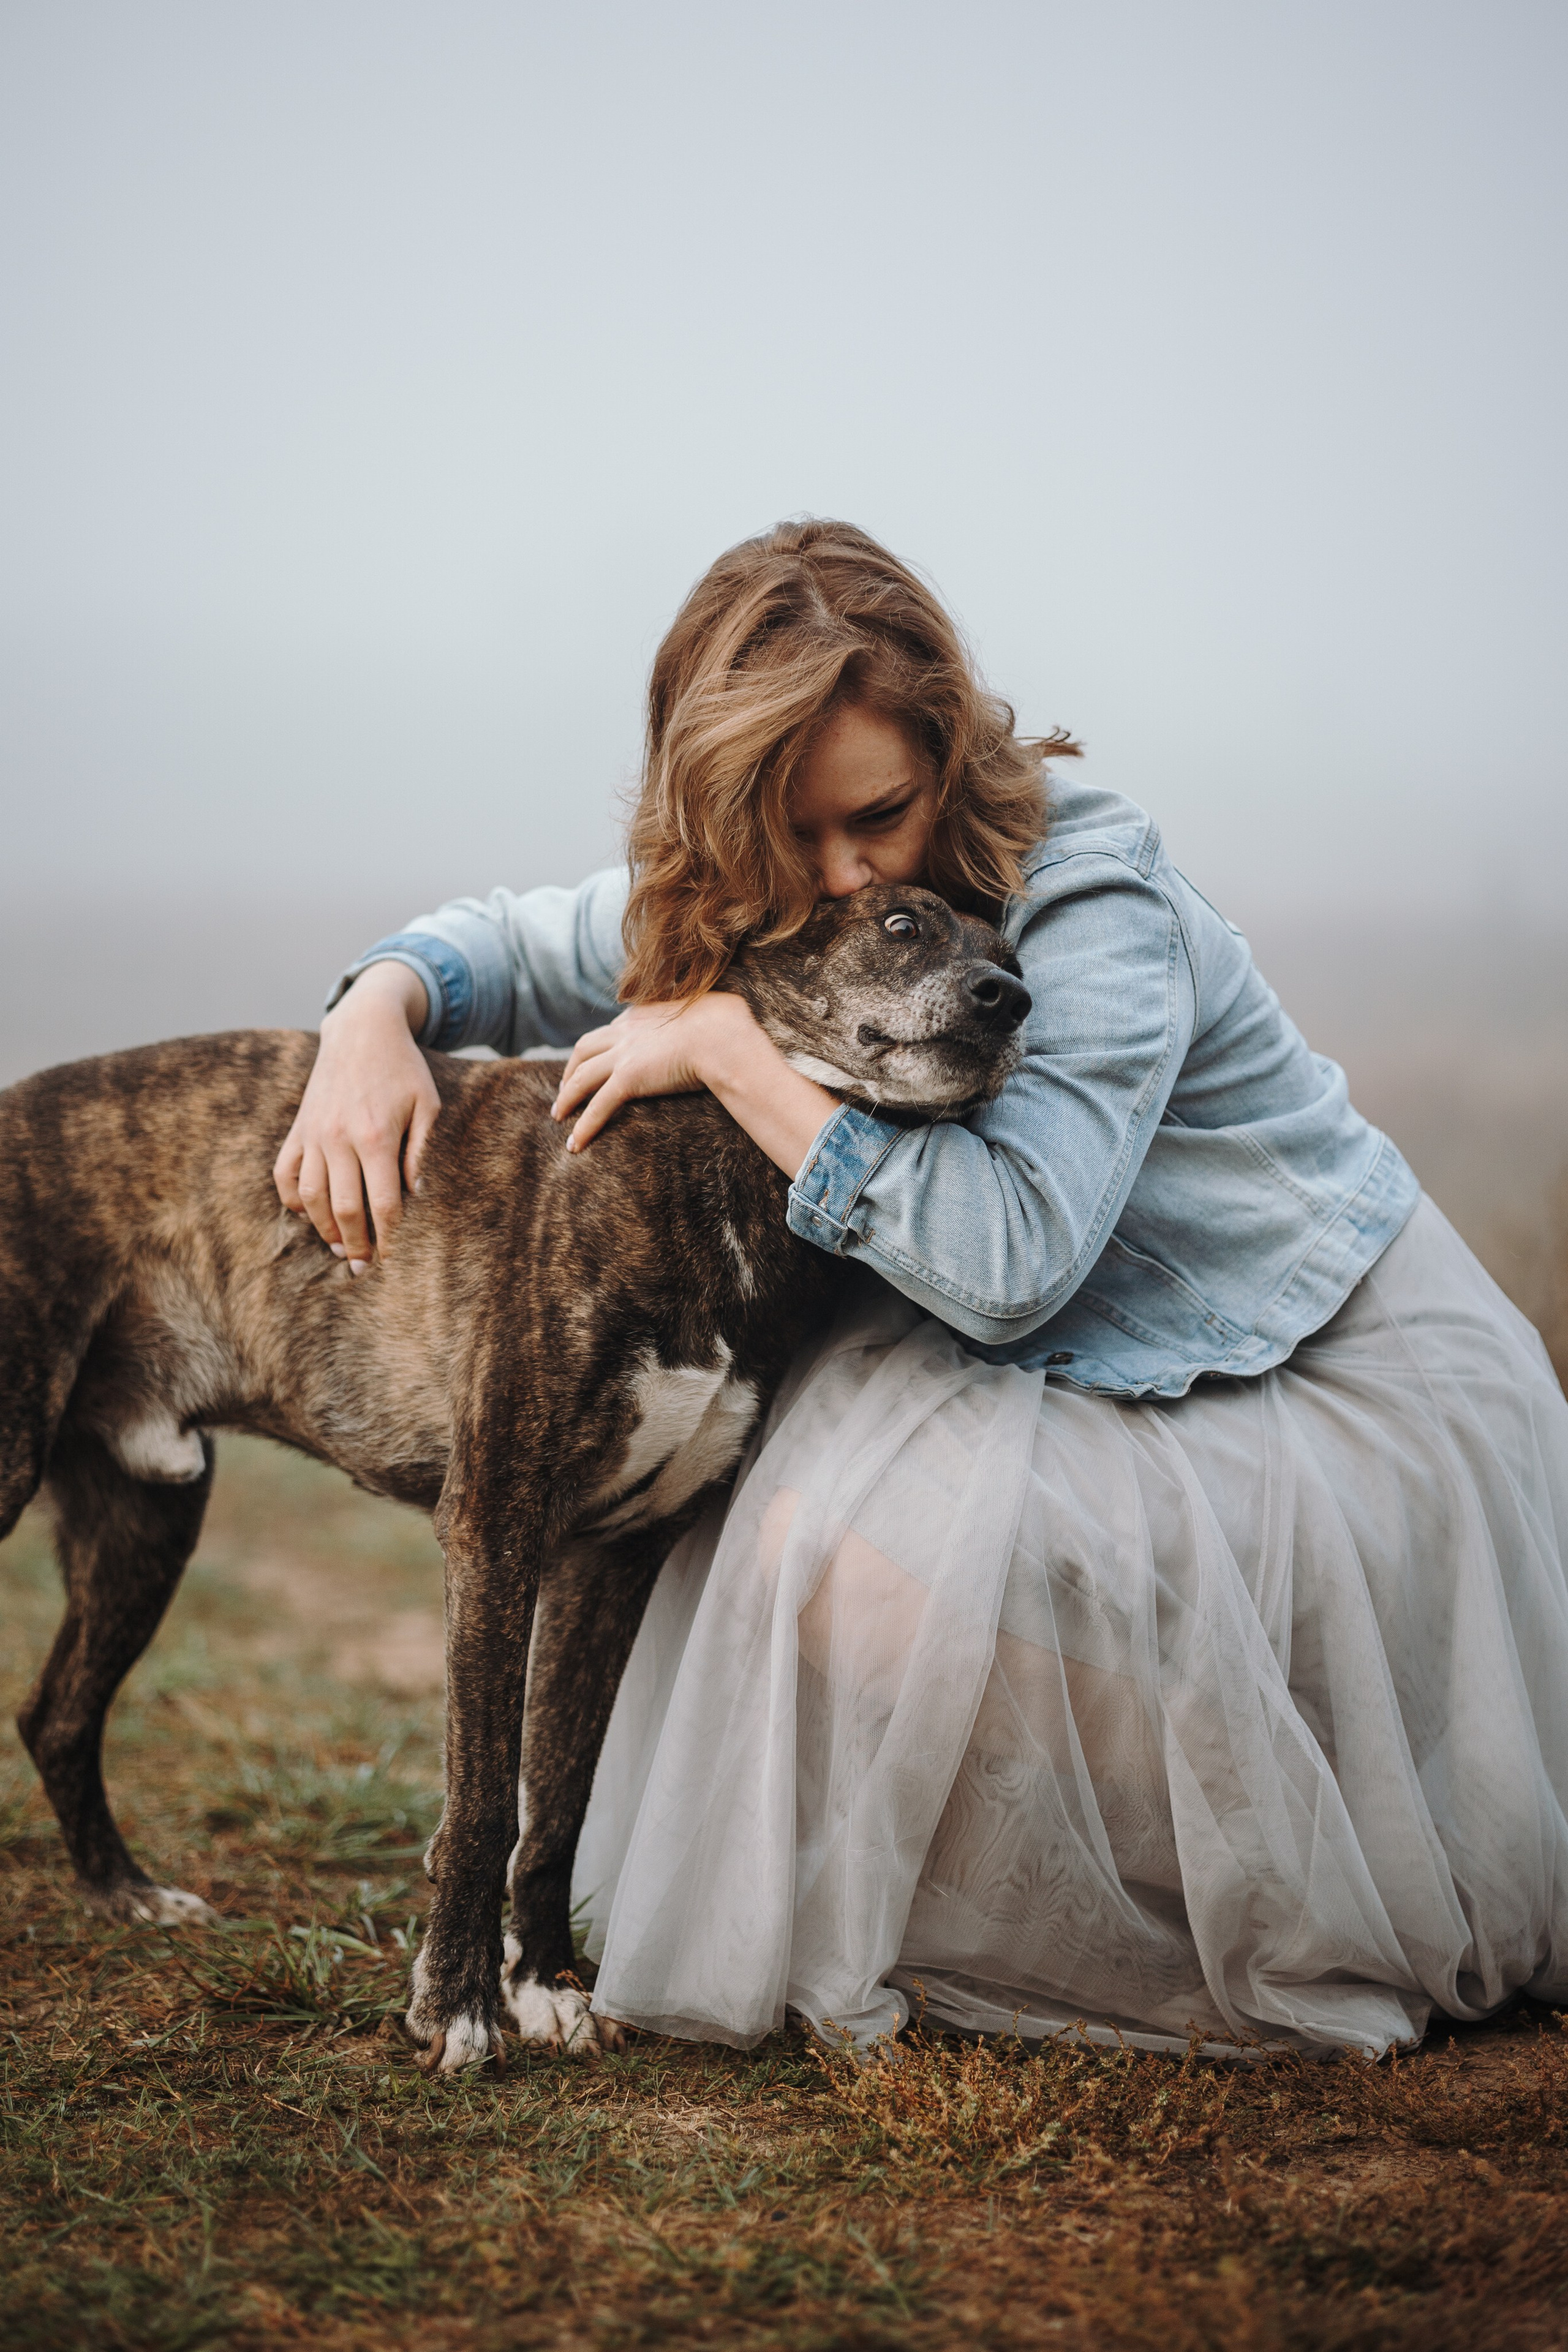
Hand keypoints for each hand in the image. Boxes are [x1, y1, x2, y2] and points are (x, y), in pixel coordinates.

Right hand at [273, 962, 441, 1265]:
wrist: (362, 1029)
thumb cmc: (404, 1069)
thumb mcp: (427, 1105)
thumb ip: (422, 1152)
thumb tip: (416, 1196)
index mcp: (377, 1136)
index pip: (384, 1204)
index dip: (390, 1238)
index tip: (395, 1261)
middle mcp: (340, 1139)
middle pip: (345, 1208)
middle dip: (356, 1245)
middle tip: (365, 1269)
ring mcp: (314, 1134)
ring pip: (312, 1197)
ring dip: (324, 1229)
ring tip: (341, 1249)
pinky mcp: (298, 1129)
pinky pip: (284, 1173)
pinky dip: (293, 1199)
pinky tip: (308, 1214)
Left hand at [551, 996, 746, 1150]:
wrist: (725, 1036)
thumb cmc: (730, 1022)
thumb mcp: (711, 1008)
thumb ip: (703, 1012)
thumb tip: (721, 1011)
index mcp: (644, 1013)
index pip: (612, 1029)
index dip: (600, 1047)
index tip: (597, 1061)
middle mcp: (627, 1029)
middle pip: (585, 1047)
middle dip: (571, 1068)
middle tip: (565, 1087)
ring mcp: (625, 1053)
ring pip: (581, 1077)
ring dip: (566, 1097)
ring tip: (559, 1116)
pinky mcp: (628, 1078)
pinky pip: (597, 1106)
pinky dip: (583, 1126)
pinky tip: (574, 1144)